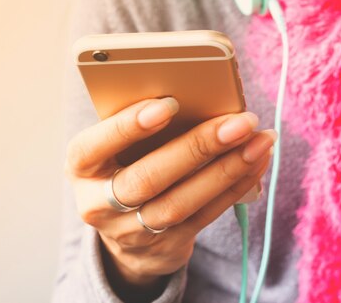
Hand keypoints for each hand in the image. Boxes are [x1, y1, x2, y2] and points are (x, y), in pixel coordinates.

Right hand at [65, 97, 275, 296]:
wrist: (124, 231)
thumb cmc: (122, 165)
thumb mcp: (112, 146)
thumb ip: (137, 124)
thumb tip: (194, 95)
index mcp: (81, 167)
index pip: (93, 146)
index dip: (128, 126)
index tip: (168, 103)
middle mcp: (98, 203)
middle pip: (147, 178)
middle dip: (197, 148)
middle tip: (238, 122)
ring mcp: (132, 230)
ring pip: (181, 203)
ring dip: (227, 169)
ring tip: (259, 139)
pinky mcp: (167, 245)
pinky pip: (205, 215)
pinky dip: (235, 185)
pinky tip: (256, 160)